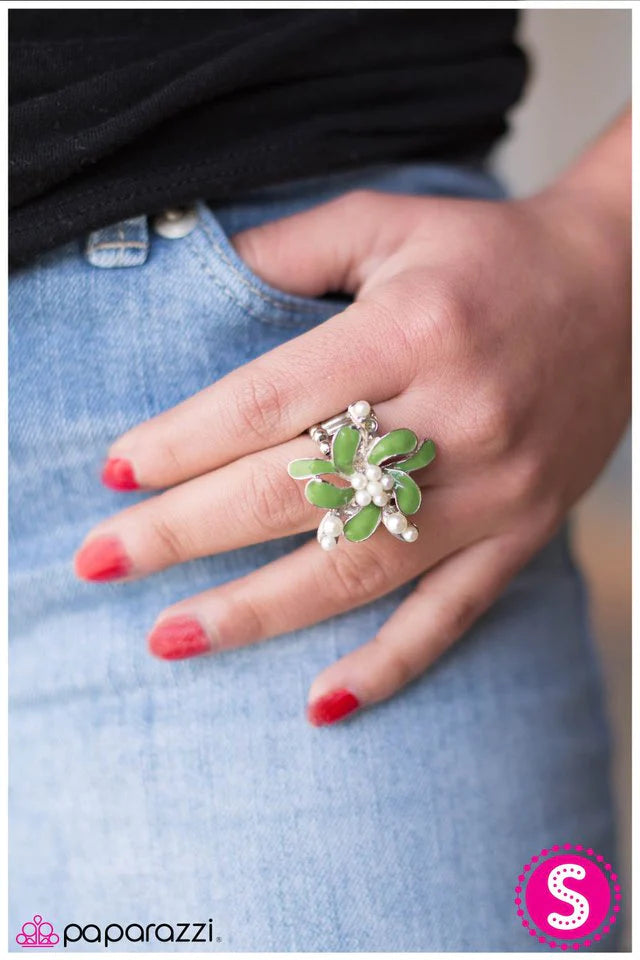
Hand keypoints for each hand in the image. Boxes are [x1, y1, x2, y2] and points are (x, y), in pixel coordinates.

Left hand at [74, 122, 629, 725]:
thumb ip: (290, 251)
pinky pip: (452, 615)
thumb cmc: (487, 256)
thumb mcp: (388, 222)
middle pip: (298, 493)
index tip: (117, 477)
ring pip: (360, 569)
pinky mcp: (521, 532)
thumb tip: (196, 282)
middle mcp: (457, 417)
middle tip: (101, 562)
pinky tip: (320, 702)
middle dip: (187, 533)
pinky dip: (387, 666)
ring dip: (256, 612)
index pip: (271, 403)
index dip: (185, 443)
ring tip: (171, 636)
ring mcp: (494, 489)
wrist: (620, 293)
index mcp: (413, 331)